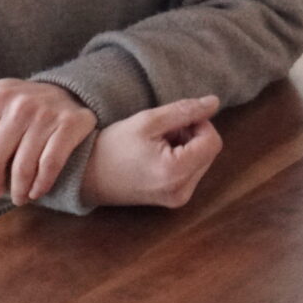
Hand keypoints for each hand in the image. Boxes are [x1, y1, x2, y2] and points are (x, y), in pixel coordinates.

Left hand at [0, 79, 97, 205]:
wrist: (71, 93)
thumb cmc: (24, 102)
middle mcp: (20, 103)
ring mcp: (46, 114)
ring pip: (21, 168)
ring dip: (17, 191)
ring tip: (18, 197)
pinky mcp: (69, 125)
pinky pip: (49, 166)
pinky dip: (41, 185)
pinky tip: (36, 192)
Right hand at [81, 96, 223, 208]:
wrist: (87, 176)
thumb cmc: (113, 146)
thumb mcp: (148, 121)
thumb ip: (184, 110)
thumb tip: (215, 103)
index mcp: (176, 172)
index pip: (213, 141)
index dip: (199, 124)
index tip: (174, 120)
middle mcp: (181, 191)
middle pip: (209, 151)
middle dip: (192, 135)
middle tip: (162, 132)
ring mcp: (178, 199)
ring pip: (202, 160)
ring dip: (186, 146)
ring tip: (157, 144)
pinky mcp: (173, 200)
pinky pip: (191, 172)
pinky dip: (181, 158)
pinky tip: (157, 156)